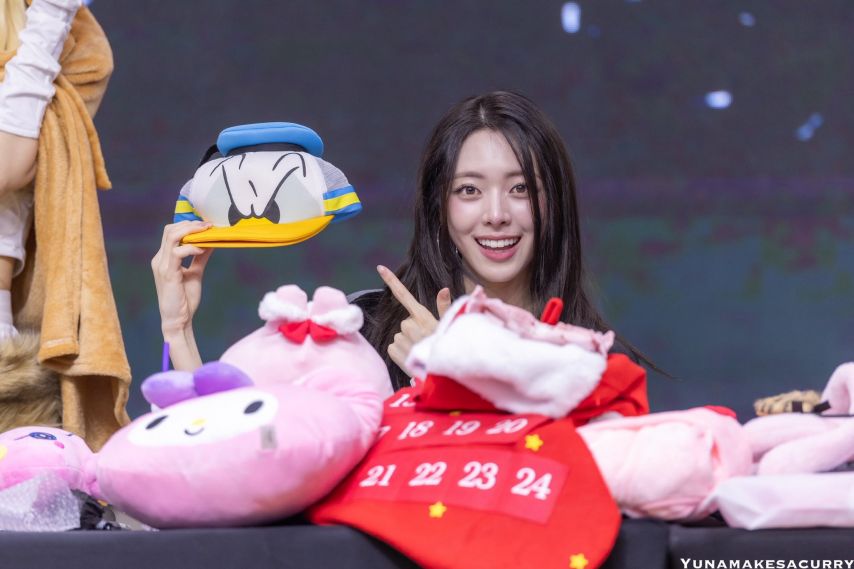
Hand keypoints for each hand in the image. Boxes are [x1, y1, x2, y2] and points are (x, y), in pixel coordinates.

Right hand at [151, 221, 212, 336]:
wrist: (178, 320)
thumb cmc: (184, 299)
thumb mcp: (195, 273)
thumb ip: (200, 257)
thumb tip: (211, 242)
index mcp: (164, 258)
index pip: (171, 232)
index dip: (188, 224)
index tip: (206, 224)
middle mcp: (159, 259)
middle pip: (169, 229)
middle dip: (190, 224)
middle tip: (208, 225)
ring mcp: (162, 265)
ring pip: (172, 236)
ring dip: (191, 231)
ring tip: (207, 231)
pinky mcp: (168, 273)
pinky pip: (177, 252)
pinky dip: (191, 247)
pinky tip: (202, 249)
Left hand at [377, 265, 450, 375]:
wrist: (439, 376)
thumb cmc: (447, 350)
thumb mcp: (449, 328)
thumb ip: (444, 308)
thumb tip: (444, 289)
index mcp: (423, 317)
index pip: (404, 295)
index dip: (392, 280)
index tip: (380, 267)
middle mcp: (409, 325)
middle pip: (406, 321)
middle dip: (413, 329)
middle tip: (426, 340)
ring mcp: (400, 338)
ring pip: (400, 335)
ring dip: (408, 342)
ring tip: (420, 351)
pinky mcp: (393, 350)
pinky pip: (393, 347)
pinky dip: (400, 352)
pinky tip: (411, 357)